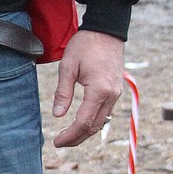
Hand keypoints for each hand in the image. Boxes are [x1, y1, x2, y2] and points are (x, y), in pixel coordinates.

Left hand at [51, 30, 124, 147]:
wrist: (106, 30)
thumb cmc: (85, 45)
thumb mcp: (68, 67)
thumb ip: (63, 92)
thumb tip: (57, 115)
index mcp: (99, 91)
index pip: (84, 122)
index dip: (70, 136)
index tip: (57, 142)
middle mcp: (111, 95)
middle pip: (94, 126)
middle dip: (77, 138)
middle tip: (60, 143)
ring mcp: (116, 93)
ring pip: (101, 121)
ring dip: (85, 131)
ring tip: (68, 135)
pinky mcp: (116, 90)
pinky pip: (105, 111)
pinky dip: (93, 120)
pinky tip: (81, 122)